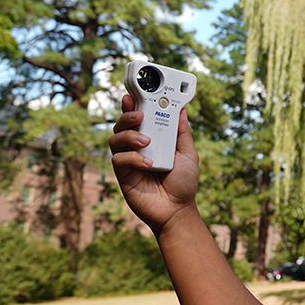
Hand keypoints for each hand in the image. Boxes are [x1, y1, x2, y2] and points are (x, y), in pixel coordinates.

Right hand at [108, 93, 199, 233]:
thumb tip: (182, 110)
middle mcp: (137, 146)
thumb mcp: (188, 154)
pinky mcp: (122, 174)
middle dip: (127, 115)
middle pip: (122, 124)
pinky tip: (147, 164)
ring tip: (145, 141)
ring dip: (129, 136)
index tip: (133, 94)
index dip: (134, 104)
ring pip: (115, 138)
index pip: (140, 117)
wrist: (177, 209)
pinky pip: (118, 159)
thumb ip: (182, 133)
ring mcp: (129, 159)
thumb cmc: (183, 182)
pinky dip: (132, 158)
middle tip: (139, 114)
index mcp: (153, 139)